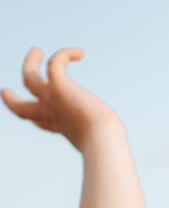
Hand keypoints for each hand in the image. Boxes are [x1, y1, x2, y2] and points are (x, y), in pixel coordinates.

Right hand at [1, 47, 120, 150]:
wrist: (101, 140)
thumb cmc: (107, 146)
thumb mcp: (105, 146)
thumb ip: (107, 146)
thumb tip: (118, 157)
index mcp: (60, 128)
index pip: (42, 124)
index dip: (37, 120)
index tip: (37, 122)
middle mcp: (51, 113)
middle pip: (20, 108)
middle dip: (11, 99)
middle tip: (5, 91)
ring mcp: (51, 99)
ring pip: (28, 77)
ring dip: (29, 63)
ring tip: (37, 50)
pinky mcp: (58, 86)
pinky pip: (54, 63)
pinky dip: (65, 54)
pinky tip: (80, 53)